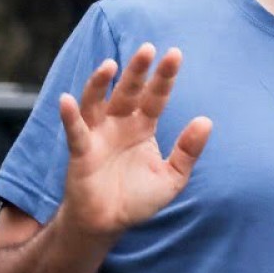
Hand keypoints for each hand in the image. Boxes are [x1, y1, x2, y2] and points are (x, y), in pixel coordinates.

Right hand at [57, 44, 212, 239]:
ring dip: (101, 83)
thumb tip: (206, 120)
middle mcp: (119, 125)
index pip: (155, 96)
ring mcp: (98, 135)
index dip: (164, 77)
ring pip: (97, 102)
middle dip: (137, 71)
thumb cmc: (138, 198)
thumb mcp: (173, 177)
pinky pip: (75, 131)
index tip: (175, 54)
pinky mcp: (81, 152)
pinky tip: (67, 100)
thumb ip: (188, 151)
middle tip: (147, 48)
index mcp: (143, 127)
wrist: (109, 223)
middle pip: (128, 91)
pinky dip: (70, 115)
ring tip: (110, 65)